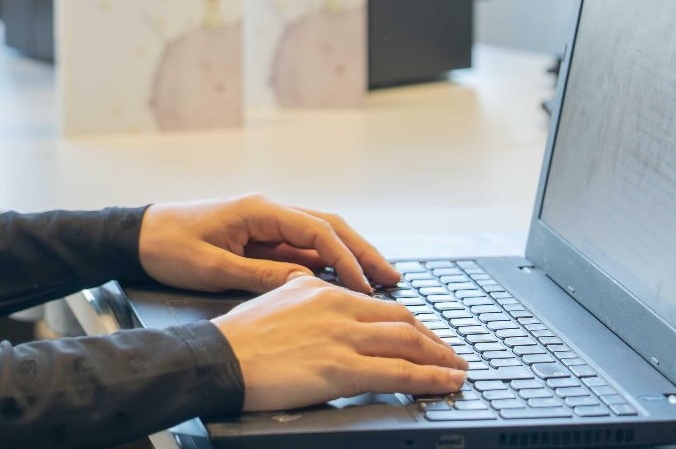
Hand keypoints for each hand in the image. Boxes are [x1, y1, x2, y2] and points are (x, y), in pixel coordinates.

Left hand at [138, 195, 403, 295]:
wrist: (137, 237)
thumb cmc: (168, 248)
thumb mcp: (213, 268)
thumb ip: (260, 276)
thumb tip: (304, 285)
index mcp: (259, 210)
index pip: (317, 231)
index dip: (345, 260)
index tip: (365, 287)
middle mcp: (267, 210)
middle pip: (328, 227)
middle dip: (361, 252)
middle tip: (392, 278)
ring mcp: (263, 222)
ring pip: (317, 235)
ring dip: (347, 256)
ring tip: (377, 281)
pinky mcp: (257, 236)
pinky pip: (298, 247)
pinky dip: (323, 262)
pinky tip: (340, 282)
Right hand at [213, 275, 467, 410]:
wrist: (218, 357)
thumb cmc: (237, 338)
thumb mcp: (273, 301)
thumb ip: (302, 298)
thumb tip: (313, 297)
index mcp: (322, 292)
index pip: (379, 305)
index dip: (409, 323)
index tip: (423, 335)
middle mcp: (339, 308)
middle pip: (402, 320)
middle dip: (432, 340)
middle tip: (450, 354)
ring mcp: (343, 337)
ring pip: (409, 343)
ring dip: (441, 358)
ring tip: (457, 370)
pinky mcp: (343, 368)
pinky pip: (400, 372)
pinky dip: (431, 378)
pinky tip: (447, 383)